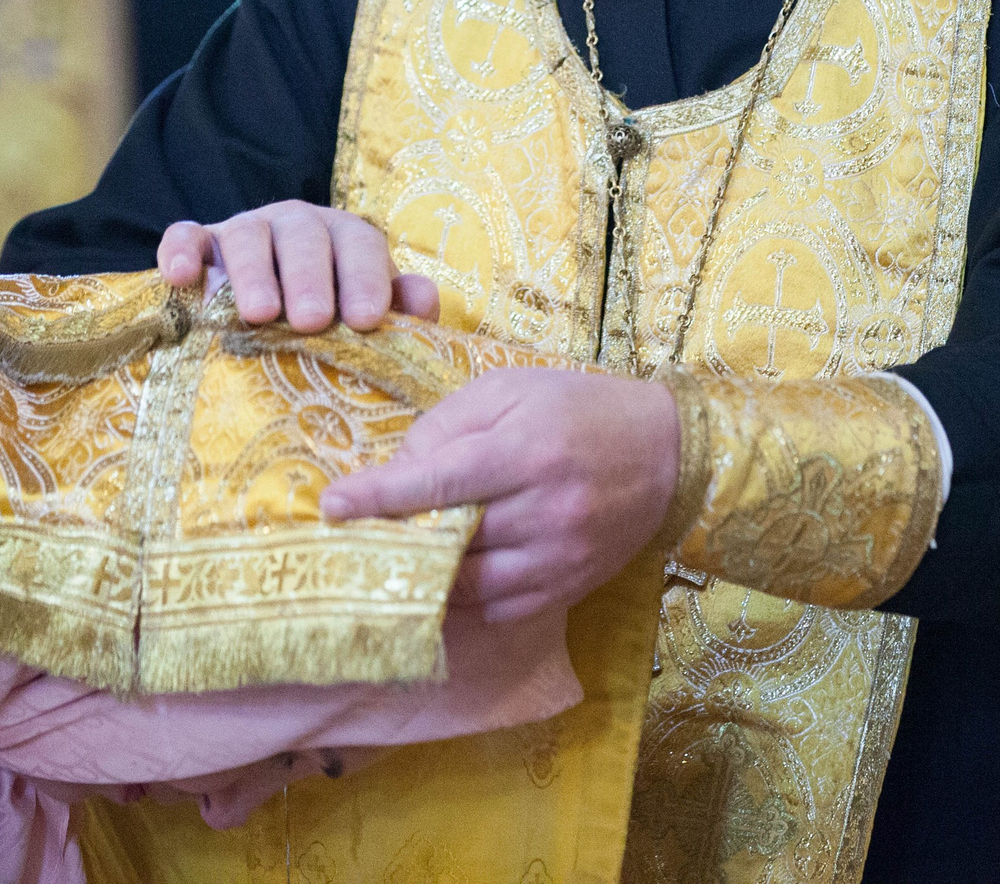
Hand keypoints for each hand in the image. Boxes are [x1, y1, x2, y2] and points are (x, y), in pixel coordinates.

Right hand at [156, 201, 437, 331]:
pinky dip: (180, 251)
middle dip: (309, 278)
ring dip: (251, 273)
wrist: (265, 302)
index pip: (360, 245)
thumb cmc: (328, 313)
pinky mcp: (198, 243)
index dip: (365, 280)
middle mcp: (296, 224)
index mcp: (343, 237)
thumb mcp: (365, 309)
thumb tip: (423, 299)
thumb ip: (399, 307)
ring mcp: (245, 230)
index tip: (366, 320)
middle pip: (304, 237)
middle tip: (311, 321)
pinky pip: (185, 236)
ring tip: (256, 314)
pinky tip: (180, 279)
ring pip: (247, 236)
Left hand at [320, 369, 680, 622]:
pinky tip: (451, 574)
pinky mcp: (568, 588)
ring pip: (468, 585)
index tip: (330, 504)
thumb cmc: (580, 408)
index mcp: (528, 450)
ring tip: (400, 555)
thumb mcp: (512, 389)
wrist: (668, 453)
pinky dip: (465, 597)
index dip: (380, 495)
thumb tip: (395, 471)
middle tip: (358, 532)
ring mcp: (559, 557)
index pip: (440, 481)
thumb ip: (449, 424)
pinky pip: (497, 610)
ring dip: (426, 574)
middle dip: (396, 537)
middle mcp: (545, 510)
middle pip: (448, 540)